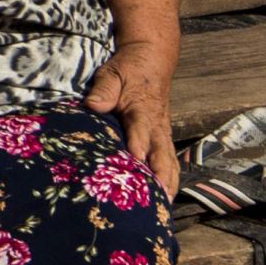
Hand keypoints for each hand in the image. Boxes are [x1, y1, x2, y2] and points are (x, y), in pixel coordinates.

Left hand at [83, 45, 181, 203]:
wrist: (152, 62)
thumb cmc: (128, 70)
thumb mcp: (112, 73)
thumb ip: (104, 90)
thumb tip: (93, 105)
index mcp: (141, 108)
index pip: (140, 128)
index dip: (139, 143)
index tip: (136, 158)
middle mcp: (156, 124)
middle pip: (161, 150)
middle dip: (160, 172)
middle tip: (159, 194)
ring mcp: (162, 131)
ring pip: (170, 158)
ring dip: (169, 179)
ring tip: (166, 202)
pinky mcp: (164, 137)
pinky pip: (171, 159)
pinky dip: (172, 176)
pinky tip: (168, 194)